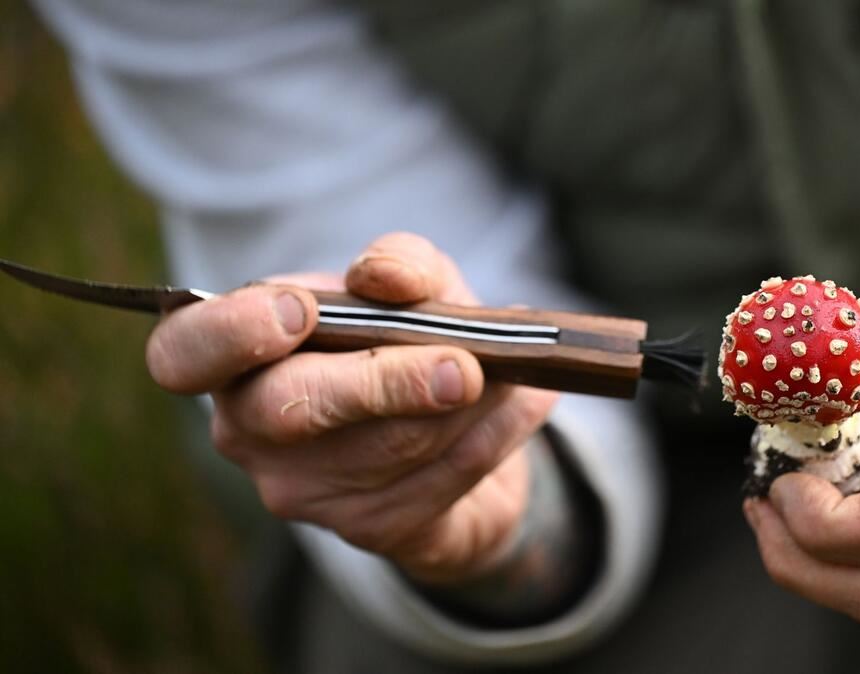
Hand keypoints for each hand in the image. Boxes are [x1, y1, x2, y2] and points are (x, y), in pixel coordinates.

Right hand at [145, 233, 557, 583]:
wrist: (456, 427)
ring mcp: (302, 489)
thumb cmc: (410, 339)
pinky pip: (439, 479)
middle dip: (385, 382)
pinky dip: (492, 434)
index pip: (182, 354)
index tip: (300, 312)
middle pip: (292, 411)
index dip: (231, 334)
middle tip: (460, 366)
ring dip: (464, 404)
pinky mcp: (367, 528)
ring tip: (507, 367)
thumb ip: (400, 265)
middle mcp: (249, 429)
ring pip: (385, 446)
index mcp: (236, 355)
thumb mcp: (413, 286)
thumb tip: (385, 278)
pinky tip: (519, 403)